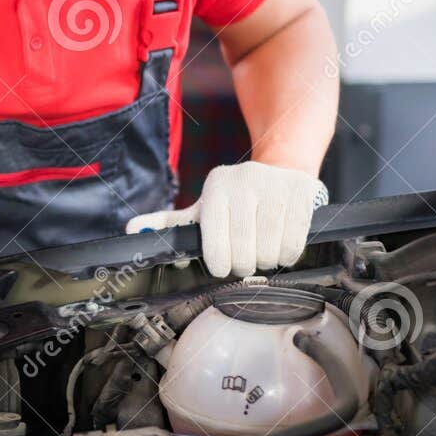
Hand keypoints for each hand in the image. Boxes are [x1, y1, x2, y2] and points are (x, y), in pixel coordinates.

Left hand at [125, 160, 328, 278]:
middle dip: (244, 265)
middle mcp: (245, 182)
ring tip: (262, 251)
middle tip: (244, 259)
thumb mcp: (203, 207)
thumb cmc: (237, 197)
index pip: (215, 243)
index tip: (222, 266)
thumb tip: (133, 230)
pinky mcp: (301, 194)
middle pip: (244, 252)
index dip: (219, 263)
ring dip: (266, 261)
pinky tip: (281, 244)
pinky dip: (287, 254)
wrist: (280, 169)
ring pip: (269, 251)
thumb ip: (170, 222)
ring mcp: (275, 187)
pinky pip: (293, 244)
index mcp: (217, 187)